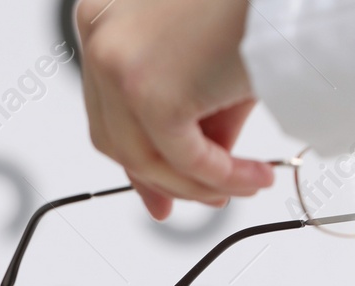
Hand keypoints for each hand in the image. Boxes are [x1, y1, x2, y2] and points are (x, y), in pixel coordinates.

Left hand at [76, 0, 275, 219]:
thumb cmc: (254, 3)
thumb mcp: (207, 59)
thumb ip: (189, 113)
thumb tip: (191, 168)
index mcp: (102, 16)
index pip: (107, 107)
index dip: (136, 155)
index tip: (158, 187)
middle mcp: (99, 34)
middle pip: (116, 137)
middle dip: (161, 179)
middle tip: (205, 196)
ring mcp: (118, 65)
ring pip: (146, 157)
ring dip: (199, 183)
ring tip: (245, 184)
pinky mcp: (150, 92)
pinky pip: (184, 159)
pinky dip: (222, 177)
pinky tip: (254, 177)